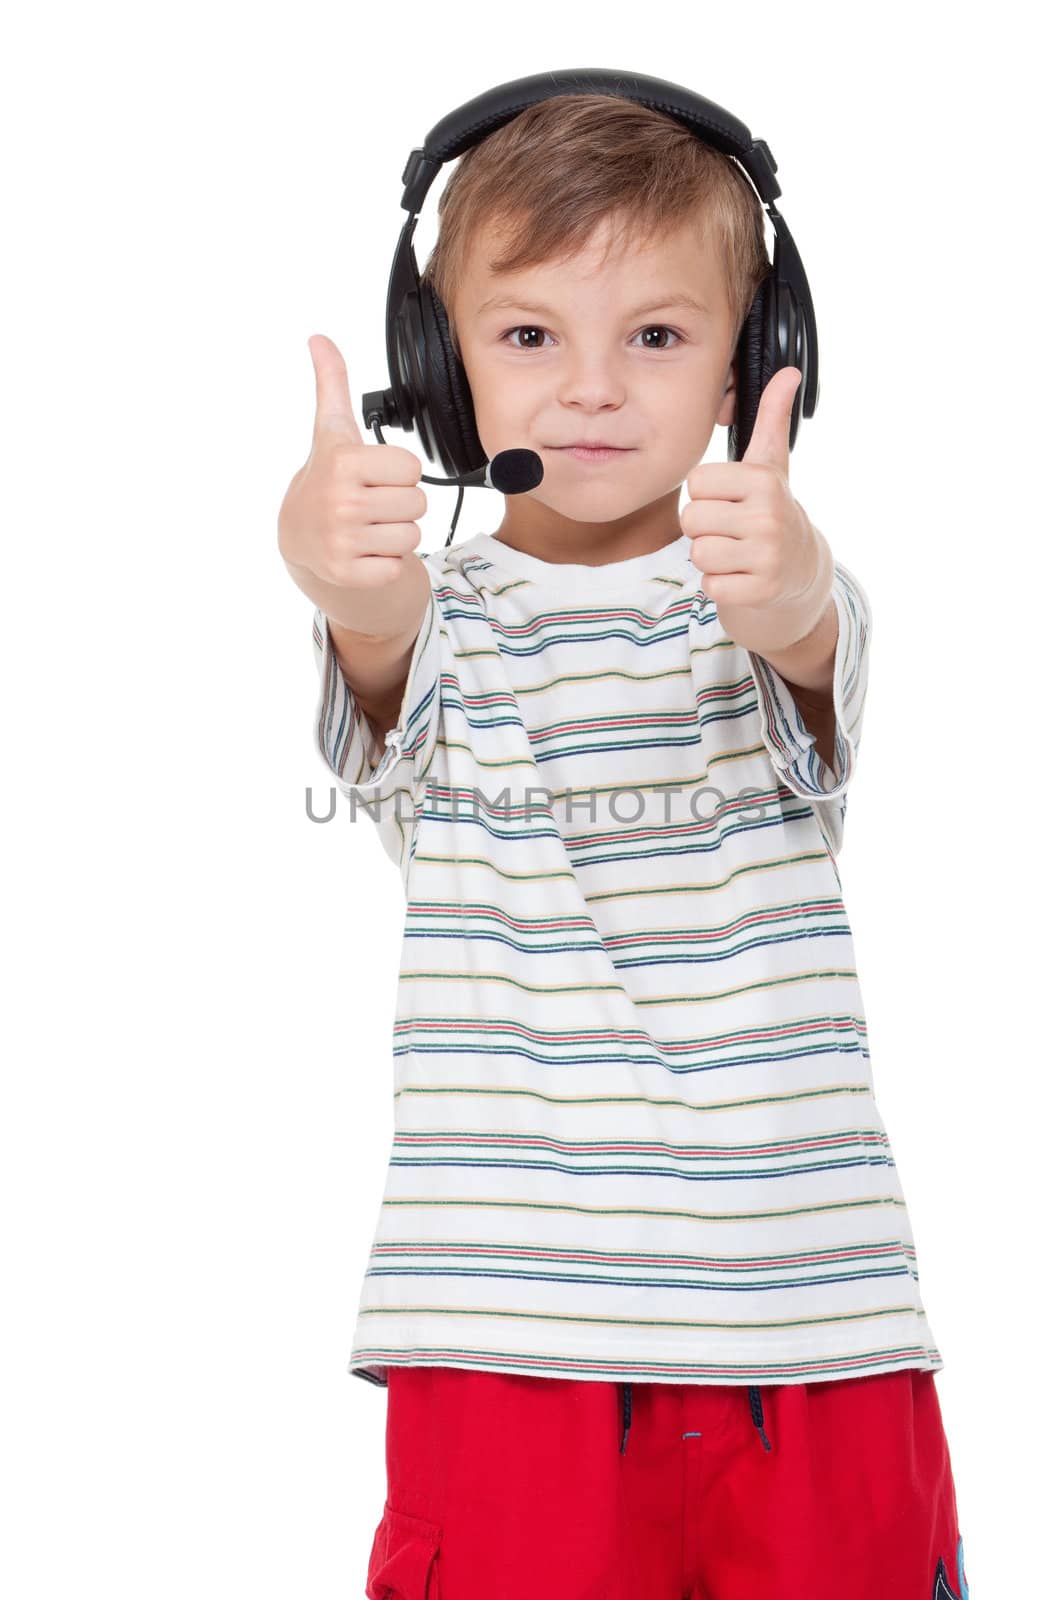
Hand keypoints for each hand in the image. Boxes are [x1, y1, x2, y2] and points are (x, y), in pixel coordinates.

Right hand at [277, 333, 427, 590]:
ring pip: (411, 535)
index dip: (398, 473)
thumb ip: (332, 384)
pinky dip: (385, 562)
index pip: (412, 469)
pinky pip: (396, 566)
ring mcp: (342, 540)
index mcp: (344, 463)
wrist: (298, 536)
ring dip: (395, 533)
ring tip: (368, 526)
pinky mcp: (348, 573)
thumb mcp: (331, 430)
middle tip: (370, 503)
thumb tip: (319, 337)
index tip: (373, 475)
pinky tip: (363, 550)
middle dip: (399, 504)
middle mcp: (340, 501)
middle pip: (416, 503)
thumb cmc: (326, 478)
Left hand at [681, 366, 833, 654]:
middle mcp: (769, 516)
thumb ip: (771, 418)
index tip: (731, 502)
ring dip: (711, 558)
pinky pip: (711, 586)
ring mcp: (768, 556)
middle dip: (705, 529)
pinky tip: (743, 576)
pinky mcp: (761, 591)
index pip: (696, 483)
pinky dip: (721, 585)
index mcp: (764, 480)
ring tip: (737, 552)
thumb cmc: (773, 512)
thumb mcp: (772, 465)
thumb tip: (789, 371)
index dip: (706, 495)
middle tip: (732, 531)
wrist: (802, 574)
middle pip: (691, 519)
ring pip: (698, 554)